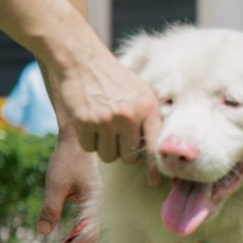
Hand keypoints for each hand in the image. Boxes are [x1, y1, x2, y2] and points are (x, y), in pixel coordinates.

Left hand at [38, 133, 98, 242]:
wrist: (79, 141)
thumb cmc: (67, 159)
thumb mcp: (55, 182)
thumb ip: (50, 207)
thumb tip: (42, 232)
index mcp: (94, 204)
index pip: (85, 236)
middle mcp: (98, 209)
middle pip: (86, 241)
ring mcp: (95, 209)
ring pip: (87, 237)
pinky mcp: (89, 206)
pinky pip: (88, 229)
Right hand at [42, 49, 160, 163]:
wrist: (83, 60)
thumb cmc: (116, 80)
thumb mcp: (142, 92)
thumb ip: (151, 118)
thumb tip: (160, 150)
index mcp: (147, 109)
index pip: (154, 147)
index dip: (154, 168)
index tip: (153, 182)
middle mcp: (128, 116)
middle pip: (128, 158)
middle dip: (122, 152)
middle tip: (116, 136)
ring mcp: (105, 120)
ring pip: (108, 156)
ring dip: (104, 147)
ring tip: (103, 127)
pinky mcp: (84, 121)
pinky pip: (89, 148)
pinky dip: (88, 140)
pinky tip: (89, 123)